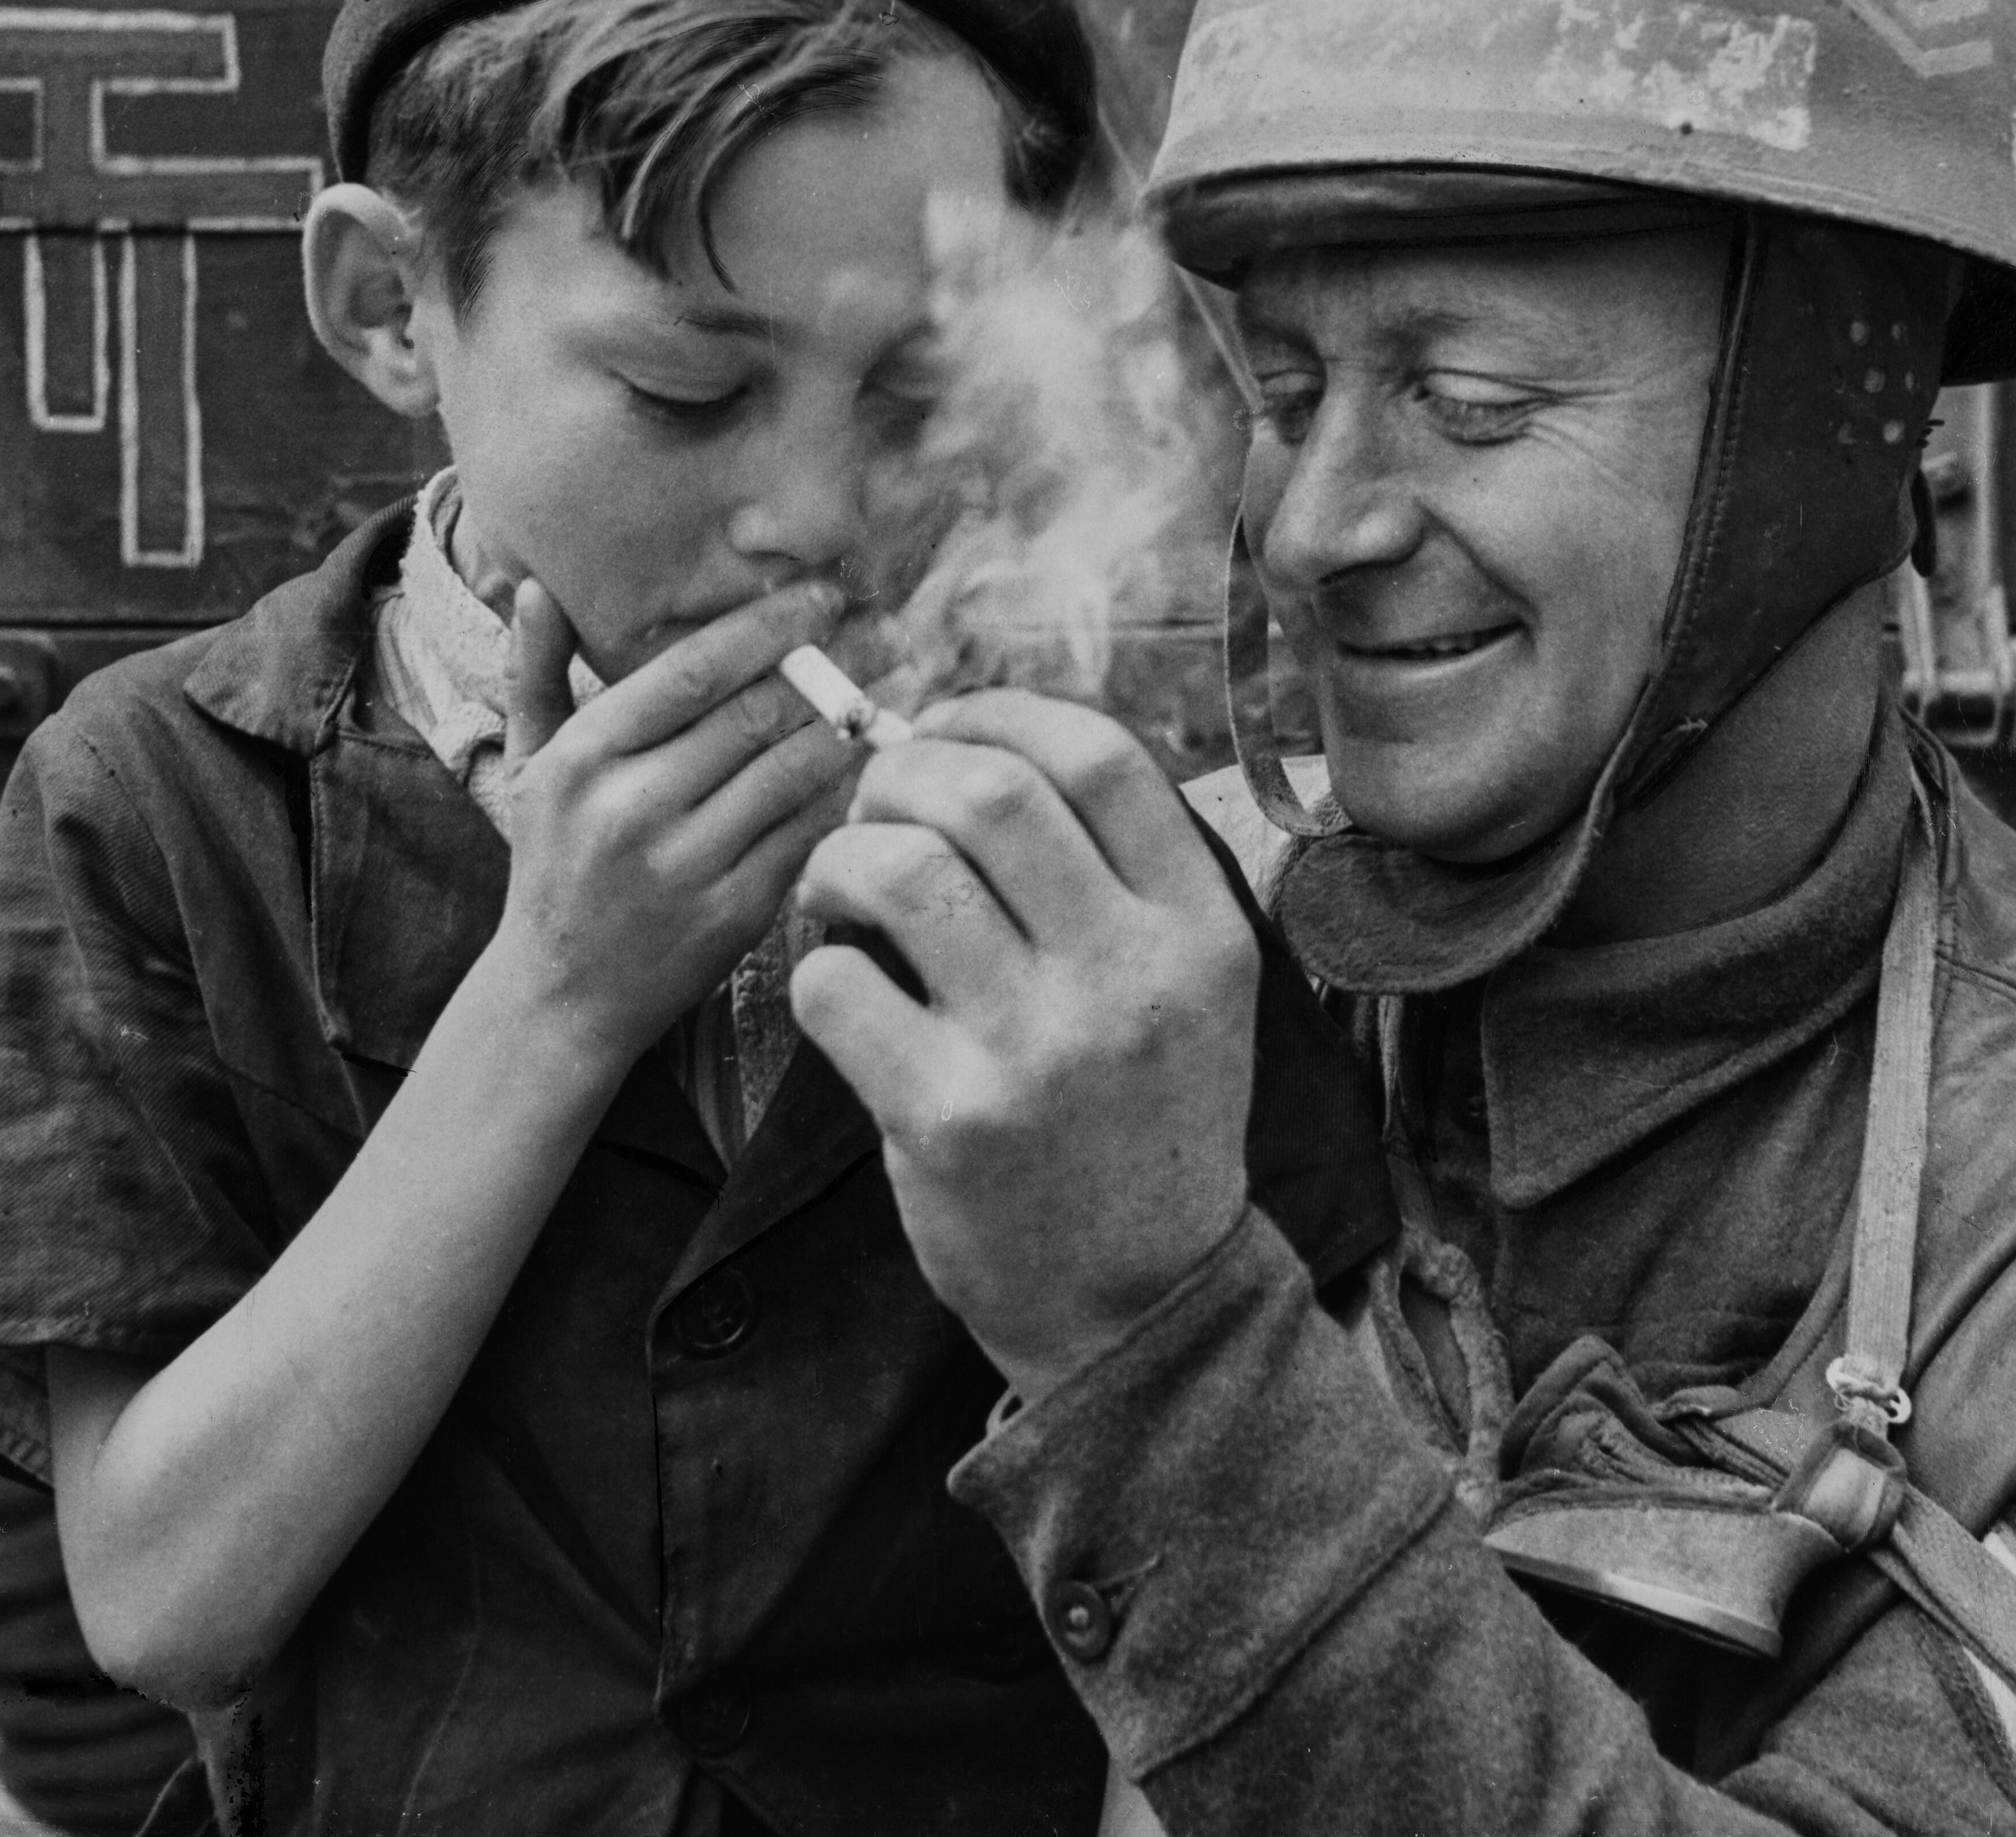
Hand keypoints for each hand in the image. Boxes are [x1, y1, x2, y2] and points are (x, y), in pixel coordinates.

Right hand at [487, 578, 860, 1068]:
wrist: (562, 994)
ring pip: (794, 769)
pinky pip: (808, 833)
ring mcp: (686, 865)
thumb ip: (533, 671)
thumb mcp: (531, 765)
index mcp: (585, 756)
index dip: (770, 624)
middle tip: (888, 625)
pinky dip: (845, 790)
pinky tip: (874, 759)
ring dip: (854, 721)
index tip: (824, 593)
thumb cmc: (554, 861)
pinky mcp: (733, 914)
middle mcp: (632, 807)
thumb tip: (537, 586)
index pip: (695, 668)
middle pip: (757, 712)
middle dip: (835, 662)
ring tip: (894, 682)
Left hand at [788, 692, 1257, 1399]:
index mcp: (1198, 929)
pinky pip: (837, 986)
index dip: (1000, 713)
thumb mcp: (1187, 990)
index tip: (949, 732)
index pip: (1099, 756)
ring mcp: (1039, 1051)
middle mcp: (1130, 976)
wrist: (1136, 1303)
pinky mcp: (949, 1120)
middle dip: (902, 775)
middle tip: (877, 813)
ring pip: (902, 870)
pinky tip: (841, 993)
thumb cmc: (1141, 1123)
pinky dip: (817, 969)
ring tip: (840, 894)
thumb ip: (1116, 874)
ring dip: (842, 860)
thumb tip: (979, 746)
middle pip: (989, 792)